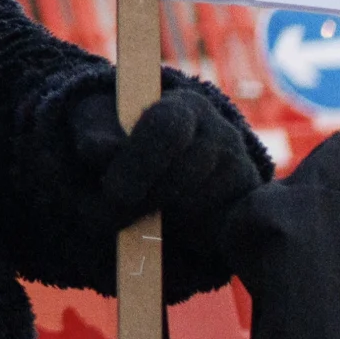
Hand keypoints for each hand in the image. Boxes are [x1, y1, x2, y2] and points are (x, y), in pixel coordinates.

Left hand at [64, 82, 267, 241]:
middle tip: (119, 208)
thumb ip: (95, 138)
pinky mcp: (244, 205)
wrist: (156, 167)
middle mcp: (221, 132)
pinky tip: (171, 219)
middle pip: (185, 172)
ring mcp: (239, 168)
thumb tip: (103, 151)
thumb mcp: (99, 129)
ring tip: (146, 205)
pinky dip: (186, 232)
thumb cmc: (121, 140)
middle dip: (146, 196)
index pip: (167, 127)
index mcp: (183, 106)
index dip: (139, 162)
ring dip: (164, 214)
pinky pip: (215, 228)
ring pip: (199, 204)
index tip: (114, 192)